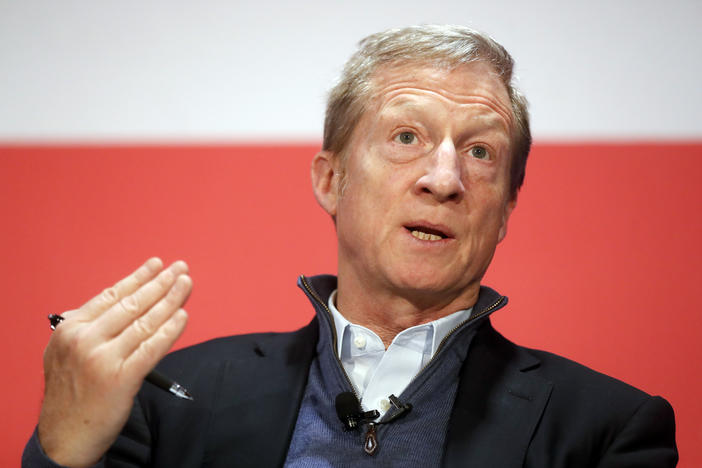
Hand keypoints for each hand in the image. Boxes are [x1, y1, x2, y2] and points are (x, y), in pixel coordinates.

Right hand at [37, 258, 191, 466]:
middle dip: (160, 283)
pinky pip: (152, 348)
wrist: (65, 437)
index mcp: (71, 329)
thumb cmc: (70, 393)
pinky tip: (182, 316)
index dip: (137, 278)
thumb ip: (85, 328)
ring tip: (186, 285)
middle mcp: (85, 340)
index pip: (111, 295)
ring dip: (170, 300)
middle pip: (132, 304)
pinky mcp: (122, 379)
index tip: (156, 264)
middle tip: (180, 269)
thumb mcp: (63, 353)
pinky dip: (170, 330)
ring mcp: (103, 359)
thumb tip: (113, 301)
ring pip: (145, 322)